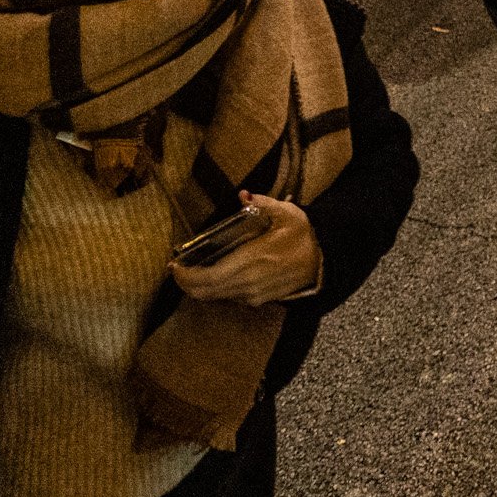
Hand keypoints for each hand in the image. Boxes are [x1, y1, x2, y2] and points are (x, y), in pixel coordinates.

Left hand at [169, 192, 322, 305]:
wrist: (324, 262)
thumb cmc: (304, 237)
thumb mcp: (288, 214)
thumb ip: (264, 204)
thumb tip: (244, 195)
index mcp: (250, 260)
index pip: (207, 277)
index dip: (185, 276)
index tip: (173, 265)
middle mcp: (248, 282)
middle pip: (205, 292)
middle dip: (186, 283)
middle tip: (176, 270)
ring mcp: (253, 295)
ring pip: (215, 298)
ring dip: (199, 288)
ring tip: (190, 272)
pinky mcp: (258, 301)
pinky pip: (228, 298)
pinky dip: (215, 290)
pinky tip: (213, 276)